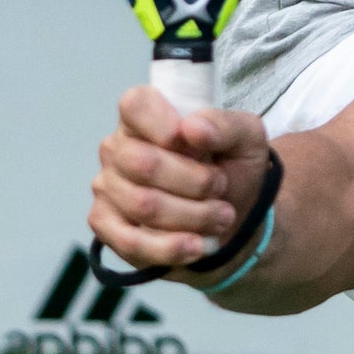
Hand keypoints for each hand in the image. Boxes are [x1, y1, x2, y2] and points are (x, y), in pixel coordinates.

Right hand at [91, 81, 272, 274]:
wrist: (234, 219)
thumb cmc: (232, 168)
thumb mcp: (247, 139)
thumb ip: (224, 126)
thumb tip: (192, 128)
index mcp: (144, 115)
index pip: (135, 105)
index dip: (165, 125)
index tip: (198, 146)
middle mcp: (118, 147)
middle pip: (143, 163)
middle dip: (195, 182)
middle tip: (221, 187)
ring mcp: (108, 187)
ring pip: (143, 206)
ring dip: (193, 216)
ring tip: (221, 217)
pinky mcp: (107, 226)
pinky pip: (130, 242)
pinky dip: (171, 248)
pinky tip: (198, 246)